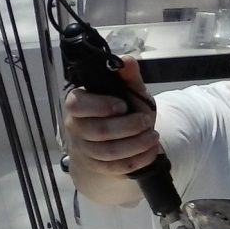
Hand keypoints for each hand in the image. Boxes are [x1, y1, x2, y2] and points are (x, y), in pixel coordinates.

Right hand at [63, 56, 159, 176]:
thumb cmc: (123, 110)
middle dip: (128, 126)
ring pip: (109, 152)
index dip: (101, 106)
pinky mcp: (98, 166)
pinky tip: (151, 150)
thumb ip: (128, 77)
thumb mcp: (129, 91)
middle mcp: (75, 126)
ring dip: (136, 144)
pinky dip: (138, 159)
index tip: (123, 106)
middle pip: (98, 130)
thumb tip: (127, 61)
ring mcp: (85, 149)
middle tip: (146, 122)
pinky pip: (116, 167)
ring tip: (154, 136)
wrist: (123, 136)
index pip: (77, 105)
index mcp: (77, 103)